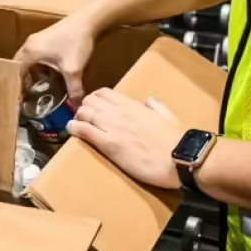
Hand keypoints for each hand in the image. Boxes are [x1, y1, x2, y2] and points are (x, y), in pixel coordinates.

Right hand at [14, 13, 99, 100]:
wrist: (88, 20)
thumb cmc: (76, 43)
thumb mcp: (74, 69)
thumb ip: (73, 90)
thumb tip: (76, 107)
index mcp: (30, 52)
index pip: (16, 73)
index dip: (18, 87)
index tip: (21, 100)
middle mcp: (29, 44)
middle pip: (19, 66)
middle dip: (23, 80)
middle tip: (28, 95)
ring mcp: (37, 39)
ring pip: (28, 60)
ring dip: (31, 72)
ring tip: (37, 87)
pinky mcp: (46, 38)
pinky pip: (35, 55)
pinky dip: (38, 66)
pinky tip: (49, 74)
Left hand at [68, 90, 184, 189]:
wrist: (178, 157)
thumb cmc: (174, 140)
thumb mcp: (167, 116)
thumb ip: (156, 106)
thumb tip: (150, 100)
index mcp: (132, 104)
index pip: (104, 93)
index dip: (95, 99)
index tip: (94, 107)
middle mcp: (119, 111)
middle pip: (90, 101)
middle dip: (84, 108)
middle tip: (84, 119)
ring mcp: (112, 126)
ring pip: (84, 113)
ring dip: (77, 117)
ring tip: (77, 125)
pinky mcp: (108, 144)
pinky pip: (84, 130)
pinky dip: (74, 128)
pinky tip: (71, 130)